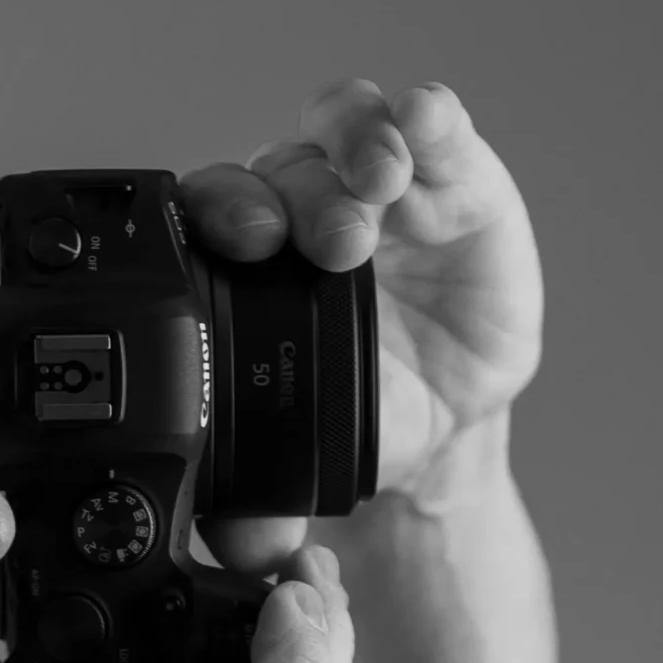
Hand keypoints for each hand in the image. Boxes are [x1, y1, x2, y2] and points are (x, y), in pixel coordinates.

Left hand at [178, 78, 542, 576]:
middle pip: (278, 169)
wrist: (440, 426)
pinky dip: (425, 116)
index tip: (243, 245)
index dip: (217, 215)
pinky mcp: (453, 175)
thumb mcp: (307, 460)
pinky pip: (432, 124)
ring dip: (356, 147)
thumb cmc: (355, 417)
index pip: (208, 214)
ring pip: (343, 128)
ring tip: (381, 187)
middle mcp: (299, 211)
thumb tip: (239, 546)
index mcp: (242, 266)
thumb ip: (262, 498)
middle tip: (331, 244)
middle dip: (298, 195)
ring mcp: (374, 186)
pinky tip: (425, 125)